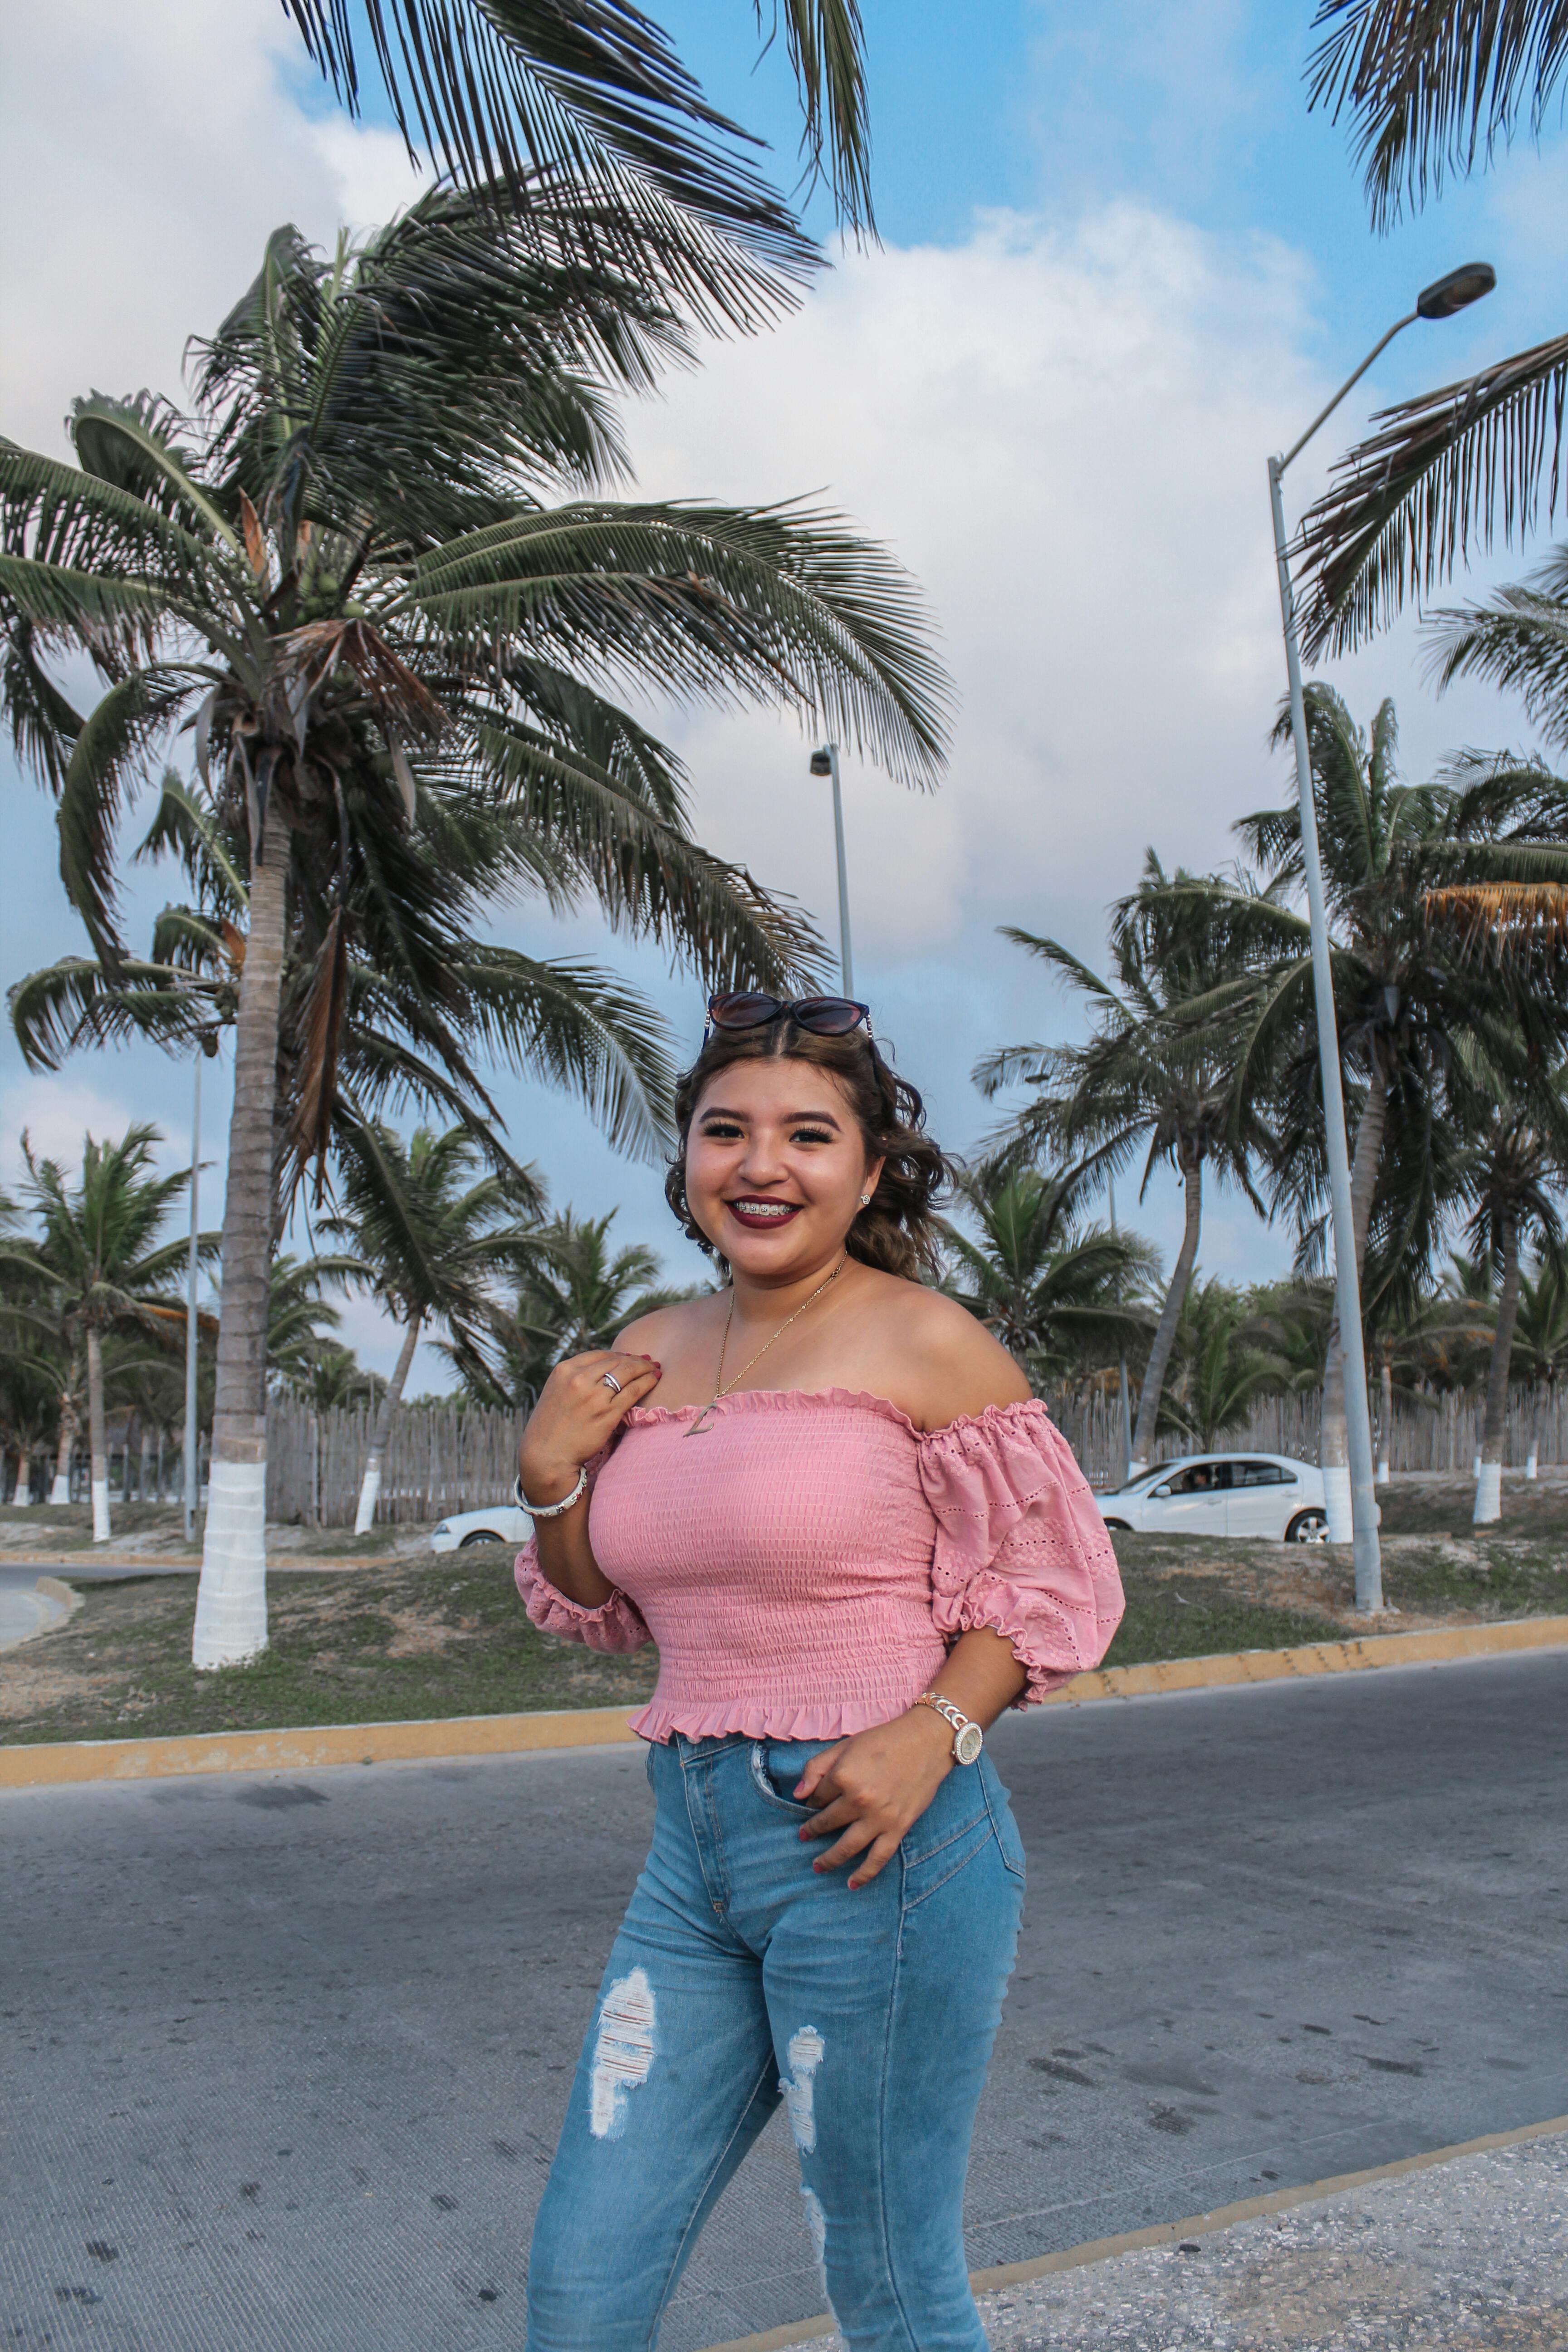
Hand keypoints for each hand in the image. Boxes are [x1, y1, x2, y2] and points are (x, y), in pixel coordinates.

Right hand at [518, 1348, 661, 1502]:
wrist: (546, 1455)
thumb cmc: (552, 1426)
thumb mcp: (557, 1391)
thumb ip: (576, 1378)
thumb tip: (604, 1368)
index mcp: (564, 1370)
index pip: (600, 1355)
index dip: (620, 1354)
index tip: (631, 1357)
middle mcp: (579, 1379)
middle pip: (617, 1361)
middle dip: (636, 1360)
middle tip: (649, 1362)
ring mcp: (594, 1396)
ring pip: (628, 1372)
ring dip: (645, 1368)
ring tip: (655, 1369)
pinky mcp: (607, 1414)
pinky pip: (634, 1391)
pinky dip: (647, 1382)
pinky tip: (654, 1380)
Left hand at [793, 1706, 956, 1888]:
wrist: (926, 1742)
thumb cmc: (884, 1740)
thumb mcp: (845, 1746)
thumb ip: (816, 1768)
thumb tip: (797, 1795)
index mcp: (843, 1776)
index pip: (817, 1796)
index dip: (813, 1800)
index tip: (813, 1802)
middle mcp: (858, 1800)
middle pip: (828, 1822)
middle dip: (813, 1830)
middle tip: (804, 1836)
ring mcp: (879, 1818)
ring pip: (847, 1847)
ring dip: (829, 1859)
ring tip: (817, 1866)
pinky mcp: (898, 1828)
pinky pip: (878, 1857)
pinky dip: (864, 1874)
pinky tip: (852, 1884)